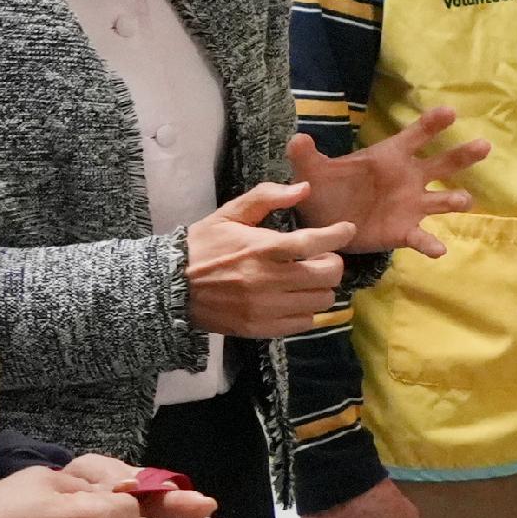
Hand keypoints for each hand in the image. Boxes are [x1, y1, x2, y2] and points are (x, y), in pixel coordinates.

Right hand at [184, 184, 357, 338]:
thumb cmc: (203, 246)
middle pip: (328, 275)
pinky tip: (294, 298)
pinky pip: (304, 323)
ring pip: (321, 300)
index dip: (338, 235)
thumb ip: (267, 197)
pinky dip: (306, 310)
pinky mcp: (261, 329)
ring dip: (321, 287)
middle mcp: (268, 280)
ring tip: (307, 279)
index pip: (315, 243)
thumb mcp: (230, 214)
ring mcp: (266, 308)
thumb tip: (304, 189)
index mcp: (262, 248)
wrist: (169, 287)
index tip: (347, 229)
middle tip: (321, 258)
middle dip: (332, 263)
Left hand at [289, 113, 487, 262]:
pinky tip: (438, 250)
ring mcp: (411, 206)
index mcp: (390, 157)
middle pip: (443, 163)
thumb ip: (305, 155)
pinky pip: (422, 238)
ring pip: (443, 200)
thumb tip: (297, 138)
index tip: (450, 113)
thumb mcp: (311, 171)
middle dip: (463, 155)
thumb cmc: (324, 189)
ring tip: (463, 201)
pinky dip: (430, 244)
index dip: (432, 124)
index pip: (416, 135)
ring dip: (455, 200)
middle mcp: (409, 178)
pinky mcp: (404, 232)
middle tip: (484, 146)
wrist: (323, 224)